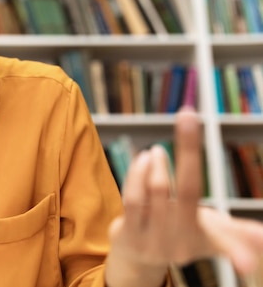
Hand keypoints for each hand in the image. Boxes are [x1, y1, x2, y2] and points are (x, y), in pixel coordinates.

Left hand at [107, 106, 262, 284]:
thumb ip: (239, 235)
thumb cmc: (182, 237)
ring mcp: (153, 239)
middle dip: (189, 148)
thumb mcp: (212, 236)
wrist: (138, 257)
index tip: (249, 261)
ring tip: (157, 150)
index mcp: (206, 240)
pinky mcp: (128, 232)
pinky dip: (138, 173)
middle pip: (189, 189)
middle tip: (188, 114)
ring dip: (158, 164)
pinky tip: (143, 159)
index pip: (227, 238)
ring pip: (158, 191)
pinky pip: (133, 197)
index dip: (240, 248)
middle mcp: (181, 242)